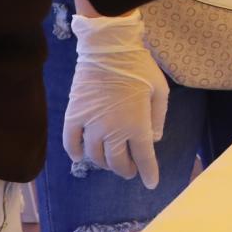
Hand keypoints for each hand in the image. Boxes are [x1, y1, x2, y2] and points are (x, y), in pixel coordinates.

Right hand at [63, 12, 169, 188]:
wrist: (109, 48)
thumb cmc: (140, 67)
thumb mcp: (160, 91)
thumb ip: (158, 118)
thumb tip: (153, 140)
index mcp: (137, 125)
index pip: (144, 158)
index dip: (149, 173)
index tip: (151, 184)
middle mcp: (113, 131)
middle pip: (117, 162)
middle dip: (126, 170)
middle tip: (131, 169)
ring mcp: (91, 125)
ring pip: (95, 157)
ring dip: (104, 163)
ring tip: (111, 160)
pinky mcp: (74, 117)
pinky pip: (71, 143)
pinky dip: (76, 154)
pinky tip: (81, 156)